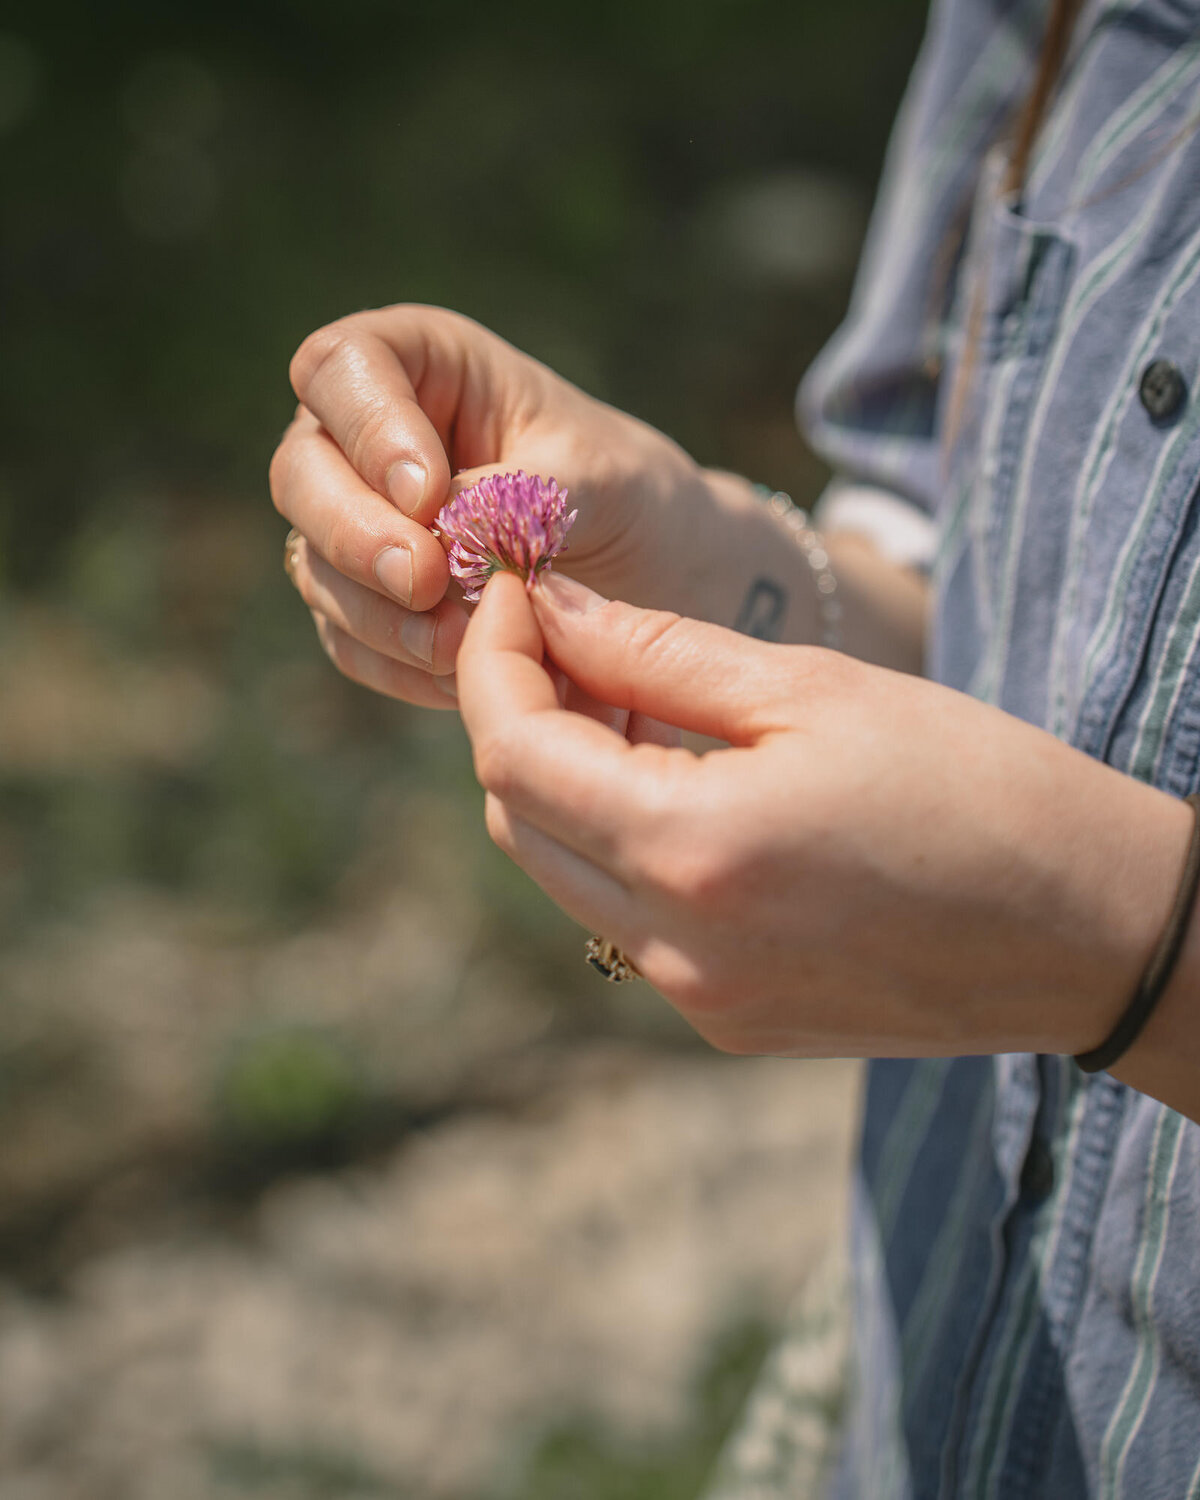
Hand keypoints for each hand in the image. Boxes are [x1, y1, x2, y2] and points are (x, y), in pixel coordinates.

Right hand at [269, 304, 703, 707]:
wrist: (652, 575)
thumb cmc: (625, 492)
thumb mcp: (597, 475)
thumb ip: (521, 492)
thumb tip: (443, 526)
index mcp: (419, 365)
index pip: (343, 366)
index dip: (368, 430)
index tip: (428, 493)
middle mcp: (363, 440)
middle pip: (301, 472)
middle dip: (357, 534)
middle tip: (425, 580)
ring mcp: (352, 526)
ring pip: (313, 565)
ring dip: (380, 615)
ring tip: (462, 645)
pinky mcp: (363, 607)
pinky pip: (347, 640)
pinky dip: (396, 663)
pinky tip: (459, 677)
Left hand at [456, 569, 1189, 1059]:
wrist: (1089, 930)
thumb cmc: (973, 785)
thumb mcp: (810, 689)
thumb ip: (653, 651)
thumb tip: (552, 610)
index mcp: (691, 853)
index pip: (512, 752)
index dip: (491, 661)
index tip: (515, 592)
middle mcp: (673, 950)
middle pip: (518, 819)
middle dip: (520, 716)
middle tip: (574, 638)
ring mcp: (697, 1002)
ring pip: (562, 874)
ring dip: (566, 782)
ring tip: (637, 707)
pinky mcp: (728, 1025)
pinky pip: (624, 922)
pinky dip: (619, 845)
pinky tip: (681, 788)